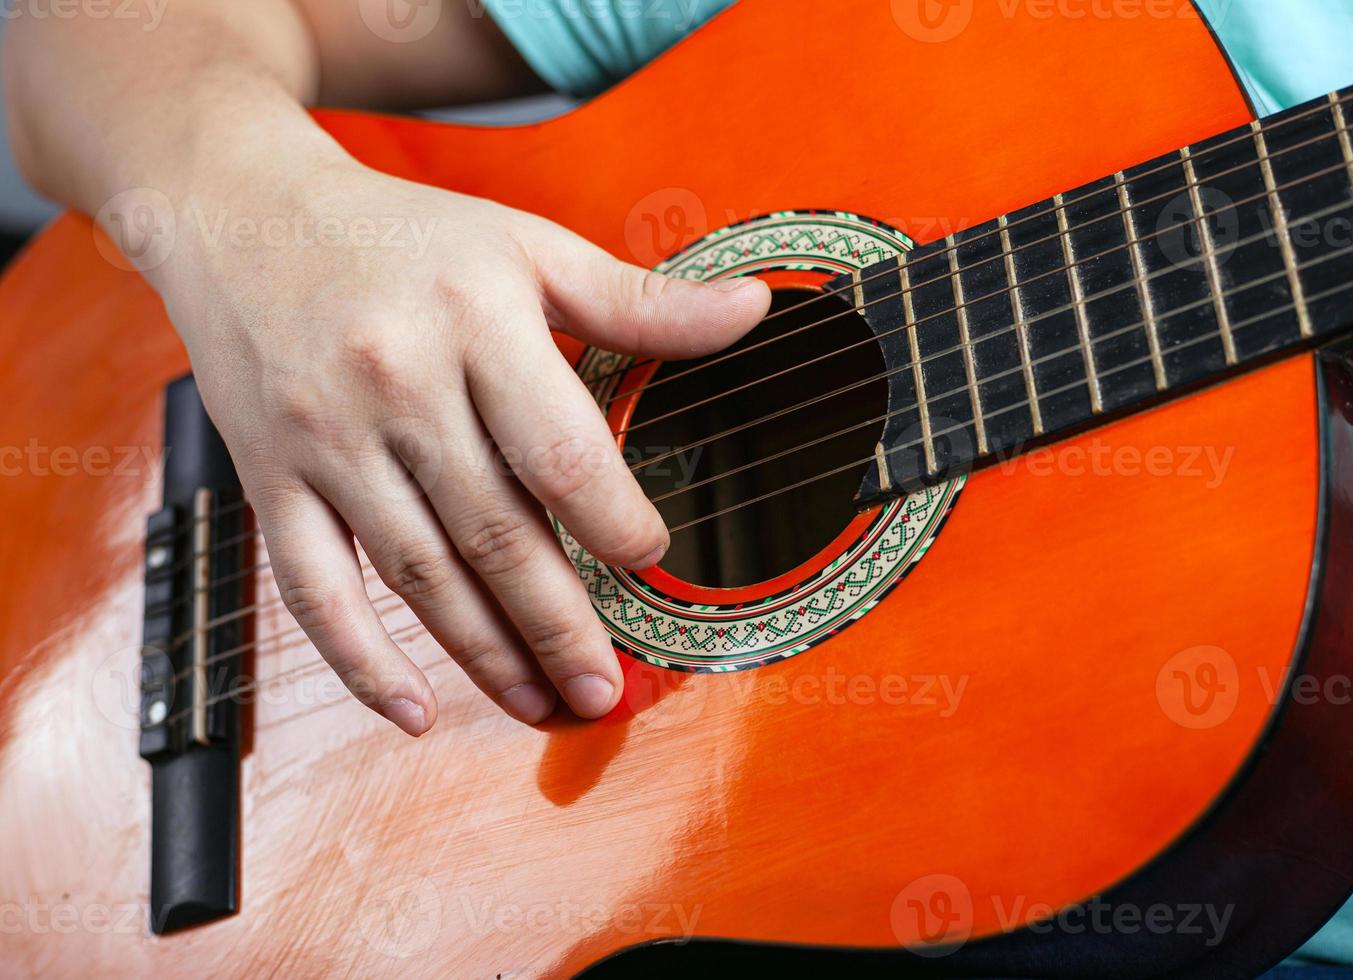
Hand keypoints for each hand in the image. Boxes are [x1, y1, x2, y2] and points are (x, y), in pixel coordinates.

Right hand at [159, 158, 770, 733]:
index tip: (650, 559)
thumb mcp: (526, 246)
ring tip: (540, 703)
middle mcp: (398, 385)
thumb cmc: (401, 235)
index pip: (560, 451)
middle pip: (494, 531)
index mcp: (474, 323)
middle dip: (559, 624)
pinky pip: (311, 589)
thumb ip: (638, 299)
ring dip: (483, 654)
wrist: (240, 211)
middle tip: (605, 689)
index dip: (615, 521)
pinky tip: (412, 711)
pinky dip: (360, 660)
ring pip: (417, 573)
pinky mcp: (270, 479)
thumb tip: (750, 312)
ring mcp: (326, 440)